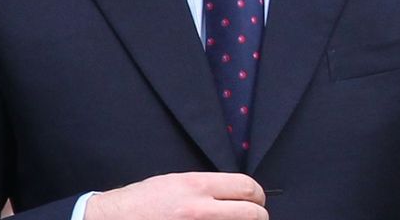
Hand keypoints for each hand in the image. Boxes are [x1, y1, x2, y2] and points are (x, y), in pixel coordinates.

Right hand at [85, 172, 266, 219]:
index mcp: (196, 187)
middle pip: (252, 214)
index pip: (247, 188)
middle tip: (254, 217)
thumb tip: (236, 194)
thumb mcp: (175, 183)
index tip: (256, 200)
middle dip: (258, 216)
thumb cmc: (142, 202)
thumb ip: (207, 188)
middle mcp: (199, 209)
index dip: (257, 195)